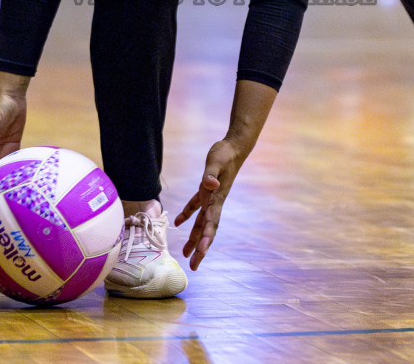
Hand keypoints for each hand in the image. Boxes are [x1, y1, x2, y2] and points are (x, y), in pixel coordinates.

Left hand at [174, 137, 244, 269]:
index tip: (200, 252)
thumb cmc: (225, 153)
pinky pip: (195, 206)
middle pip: (207, 230)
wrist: (234, 147)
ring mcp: (211, 197)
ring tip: (186, 254)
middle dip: (201, 249)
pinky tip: (178, 224)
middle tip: (194, 267)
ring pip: (201, 222)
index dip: (205, 239)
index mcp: (217, 199)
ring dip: (194, 238)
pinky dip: (187, 215)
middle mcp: (215, 202)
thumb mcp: (216, 162)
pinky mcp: (206, 190)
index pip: (211, 223)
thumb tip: (210, 185)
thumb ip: (211, 175)